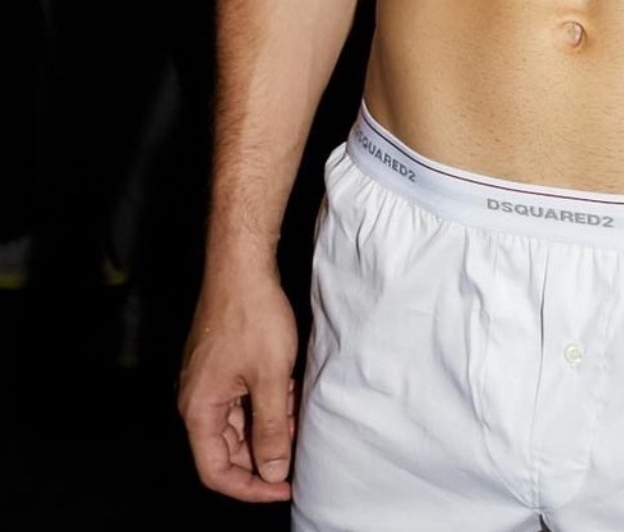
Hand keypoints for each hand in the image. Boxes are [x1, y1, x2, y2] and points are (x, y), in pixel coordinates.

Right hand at [179, 270, 299, 501]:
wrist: (242, 264)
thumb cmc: (251, 314)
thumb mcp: (271, 378)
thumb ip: (272, 429)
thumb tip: (273, 471)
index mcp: (199, 409)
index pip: (216, 471)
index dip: (250, 487)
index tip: (283, 487)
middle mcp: (197, 399)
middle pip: (227, 449)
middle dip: (265, 452)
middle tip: (298, 445)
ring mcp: (208, 380)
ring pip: (239, 423)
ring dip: (270, 424)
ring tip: (297, 411)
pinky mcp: (221, 364)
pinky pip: (243, 398)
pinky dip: (267, 401)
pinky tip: (289, 389)